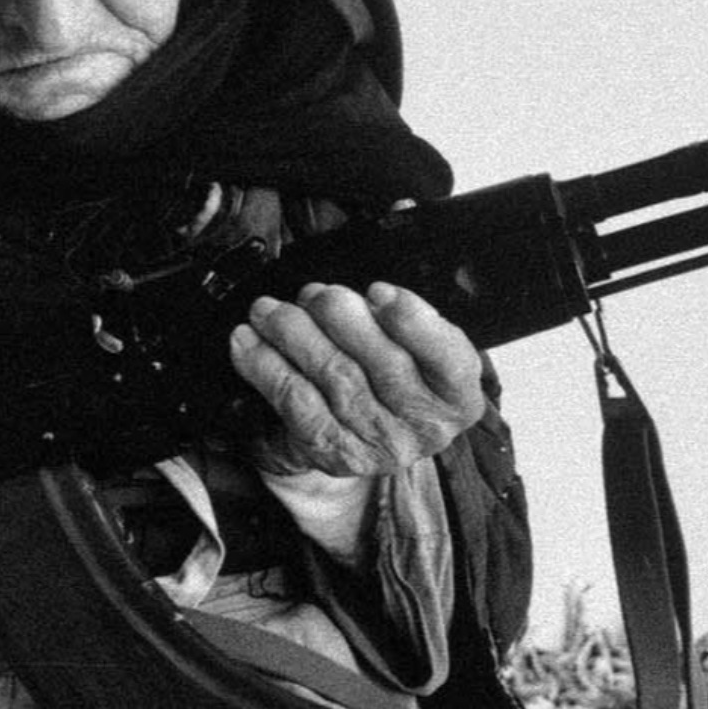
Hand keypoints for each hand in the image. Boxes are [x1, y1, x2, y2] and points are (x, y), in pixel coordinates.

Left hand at [228, 280, 487, 478]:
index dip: (412, 322)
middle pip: (384, 365)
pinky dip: (267, 367)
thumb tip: (370, 255)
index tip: (379, 291)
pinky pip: (295, 404)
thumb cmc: (397, 370)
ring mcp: (380, 444)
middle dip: (341, 318)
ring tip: (269, 310)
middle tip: (315, 294)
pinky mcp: (334, 452)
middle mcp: (426, 425)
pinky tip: (249, 342)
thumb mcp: (419, 341)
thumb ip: (403, 308)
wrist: (372, 434)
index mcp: (458, 393)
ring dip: (293, 335)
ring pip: (334, 379)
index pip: (448, 358)